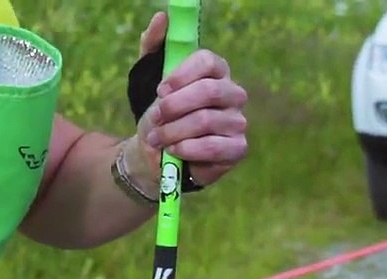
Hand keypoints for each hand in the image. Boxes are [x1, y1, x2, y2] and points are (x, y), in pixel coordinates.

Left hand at [130, 12, 248, 188]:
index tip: (160, 89)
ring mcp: (238, 122)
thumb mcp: (148, 75)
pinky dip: (187, 149)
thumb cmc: (159, 112)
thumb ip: (154, 45)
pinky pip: (213, 147)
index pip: (209, 62)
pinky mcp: (238, 148)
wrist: (158, 152)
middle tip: (156, 116)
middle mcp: (233, 94)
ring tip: (158, 138)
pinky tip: (175, 151)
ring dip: (174, 131)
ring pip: (206, 121)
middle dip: (175, 106)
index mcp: (216, 72)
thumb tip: (162, 18)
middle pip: (209, 91)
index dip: (182, 75)